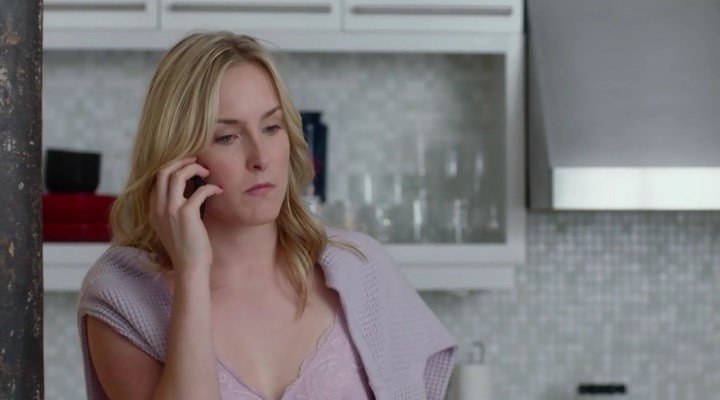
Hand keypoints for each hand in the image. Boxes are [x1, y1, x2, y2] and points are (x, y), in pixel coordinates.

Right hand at [148, 156, 222, 273]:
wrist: (190, 267)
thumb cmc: (187, 248)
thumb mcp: (174, 226)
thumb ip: (175, 209)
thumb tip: (191, 190)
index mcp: (154, 210)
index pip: (156, 179)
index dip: (172, 167)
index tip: (187, 165)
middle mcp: (158, 208)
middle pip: (162, 171)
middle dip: (180, 161)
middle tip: (197, 160)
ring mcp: (170, 210)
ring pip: (176, 175)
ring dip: (194, 168)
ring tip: (207, 171)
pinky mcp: (186, 214)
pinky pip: (199, 191)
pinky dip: (211, 187)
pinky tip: (218, 190)